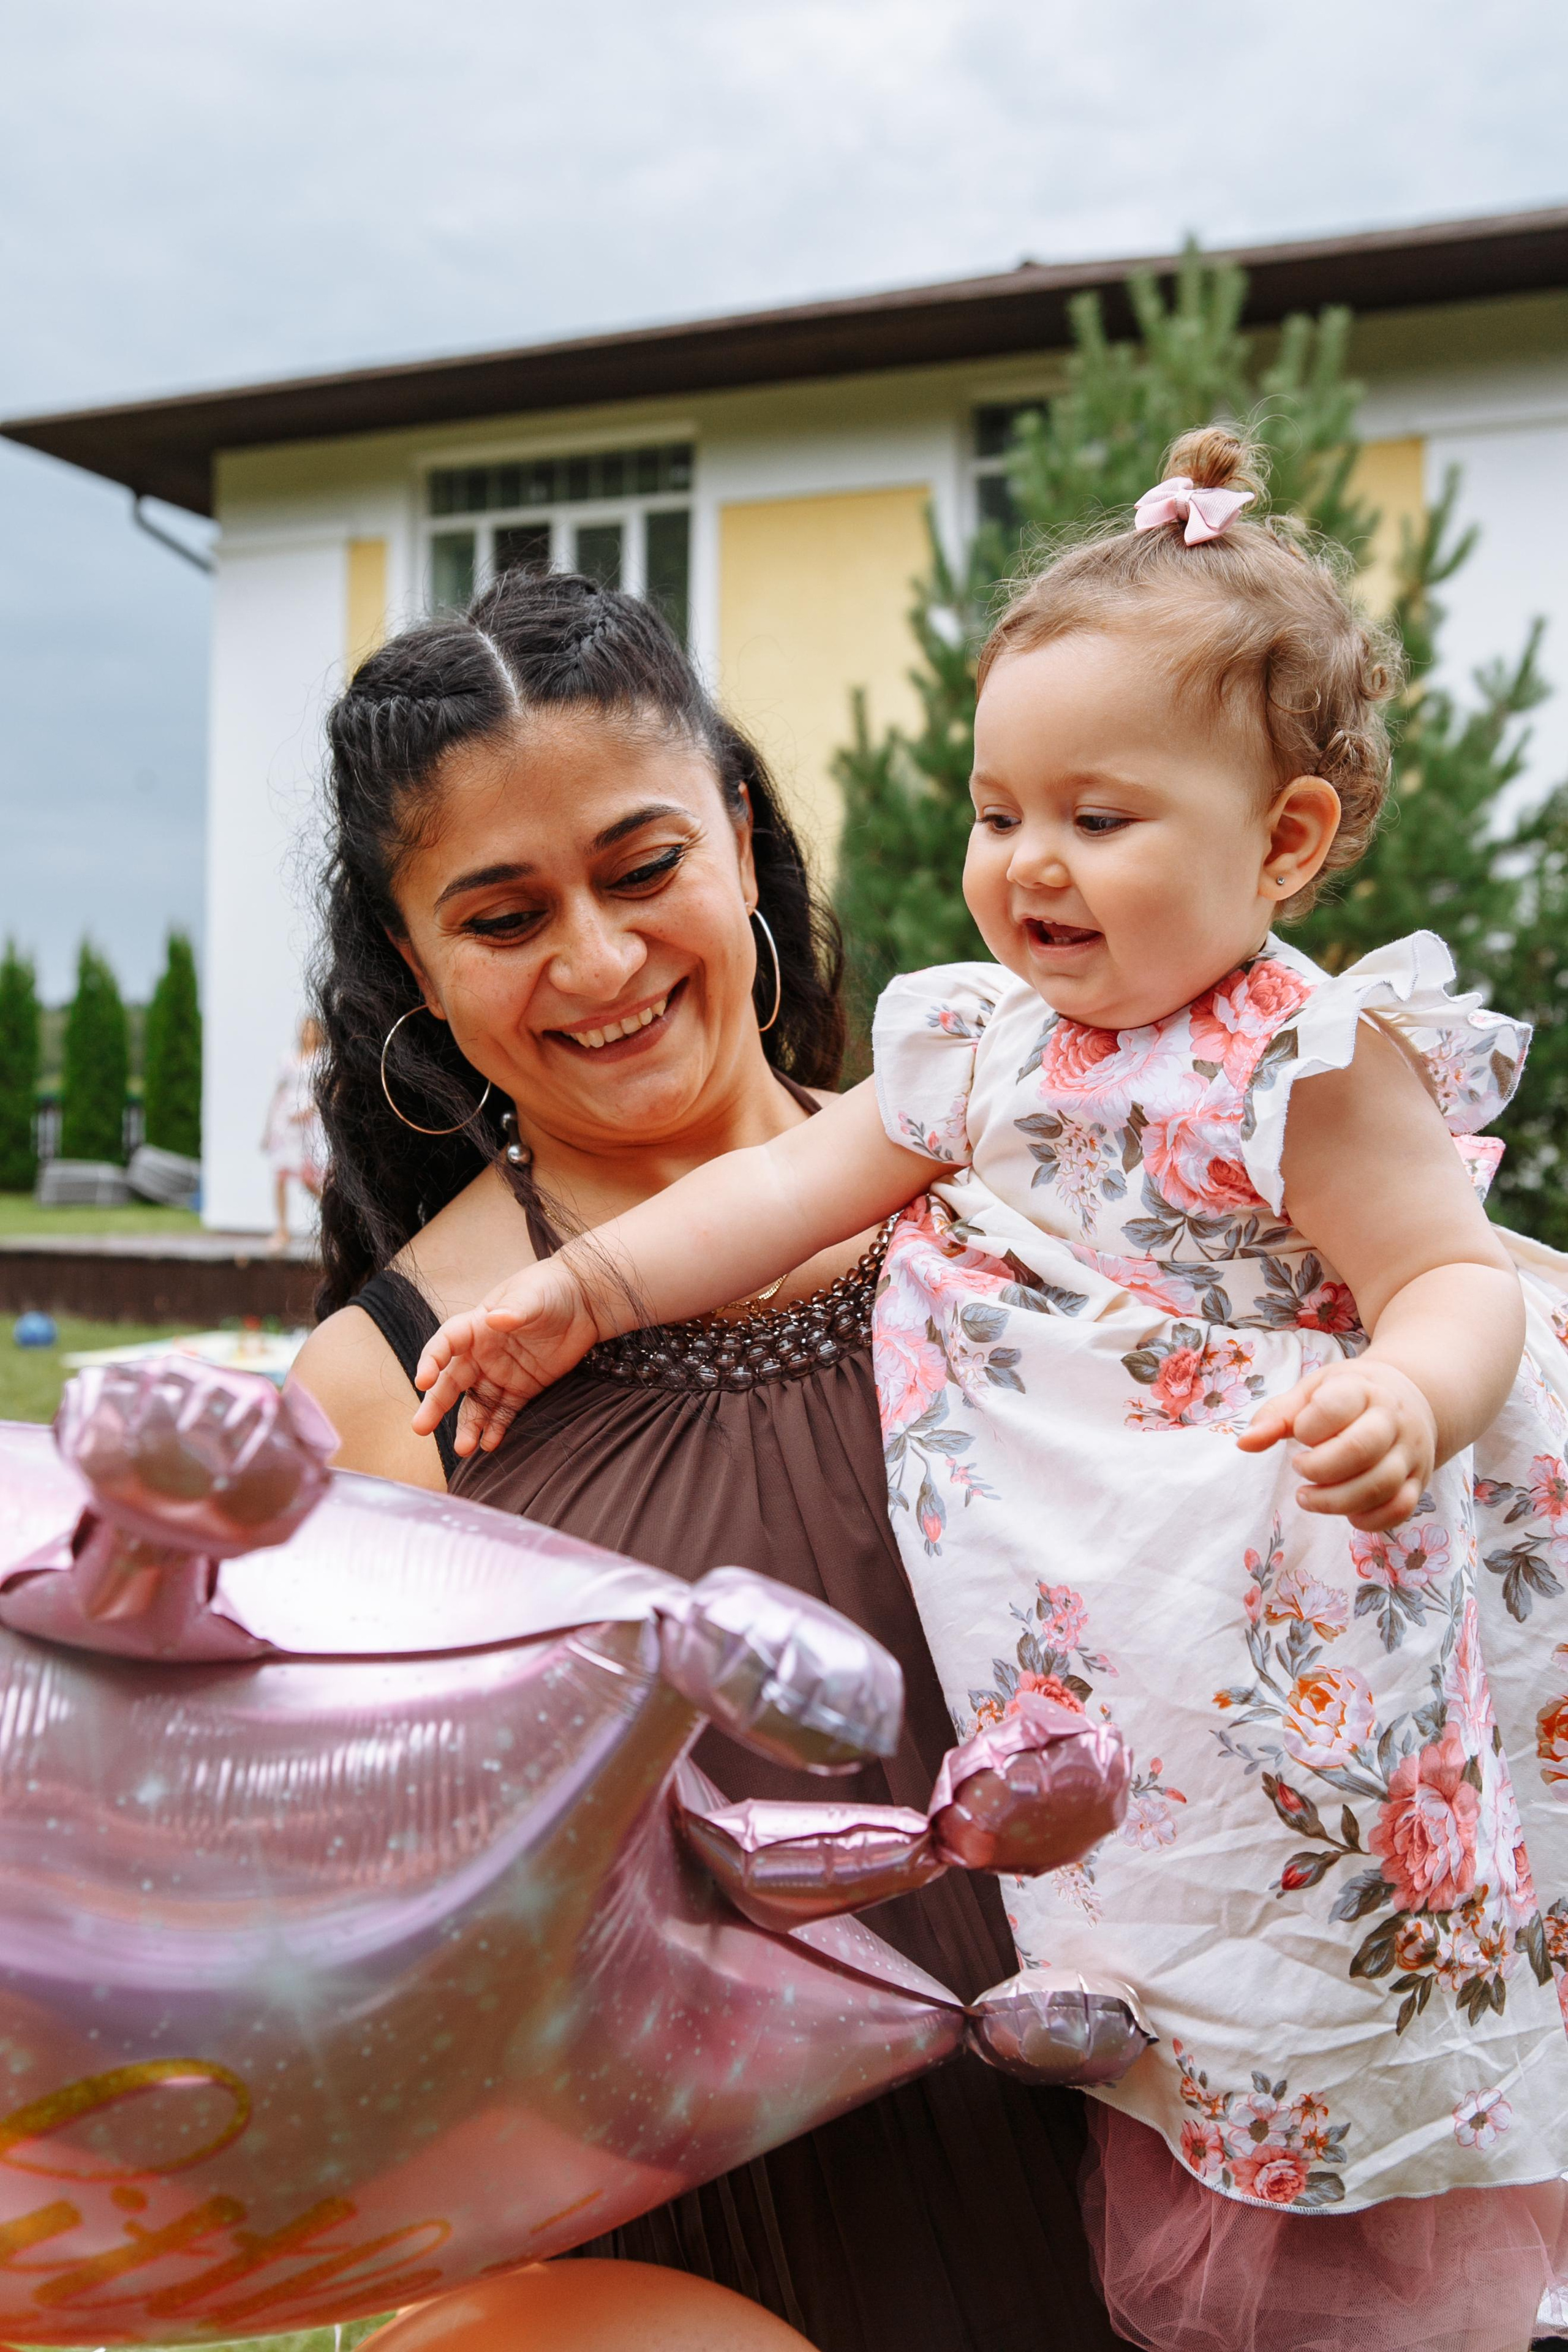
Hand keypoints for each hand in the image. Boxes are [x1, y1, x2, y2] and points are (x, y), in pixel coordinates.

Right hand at [412, 1258, 602, 1456]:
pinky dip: (496, 1429)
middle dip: (436, 1404)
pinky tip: (489, 1445)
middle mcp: (482, 1354)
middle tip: (421, 1428)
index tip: (423, 1382)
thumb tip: (494, 1319)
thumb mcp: (532, 1296)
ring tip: (464, 1449)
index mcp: (476, 1327)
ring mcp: (501, 1373)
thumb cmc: (551, 1289)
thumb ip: (514, 1310)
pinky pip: (504, 1412)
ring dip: (468, 1426)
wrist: (583, 1303)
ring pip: (477, 1403)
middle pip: (452, 1382)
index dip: (431, 1362)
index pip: (445, 1344)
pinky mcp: (523, 1388)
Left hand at [1237, 1360, 1436, 1531]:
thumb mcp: (1313, 1391)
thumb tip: (1244, 1443)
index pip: (1335, 1407)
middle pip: (1359, 1450)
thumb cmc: (1351, 1396)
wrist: (1413, 1398)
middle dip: (1319, 1468)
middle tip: (1299, 1468)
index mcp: (1363, 1390)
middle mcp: (1393, 1420)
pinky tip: (1347, 1512)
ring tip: (1308, 1497)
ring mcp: (1411, 1453)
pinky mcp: (1420, 1481)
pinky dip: (1369, 1520)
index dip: (1307, 1427)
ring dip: (1336, 1501)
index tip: (1298, 1434)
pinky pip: (1400, 1509)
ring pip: (1380, 1485)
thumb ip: (1278, 1416)